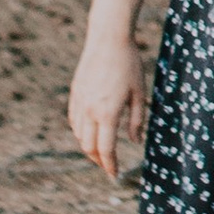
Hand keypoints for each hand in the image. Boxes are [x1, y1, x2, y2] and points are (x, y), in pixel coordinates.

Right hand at [69, 26, 148, 178]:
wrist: (108, 38)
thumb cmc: (129, 64)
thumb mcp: (139, 93)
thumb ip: (136, 120)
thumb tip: (134, 142)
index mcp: (107, 113)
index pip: (106, 149)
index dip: (110, 165)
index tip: (115, 175)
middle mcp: (90, 111)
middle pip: (88, 147)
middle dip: (99, 160)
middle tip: (109, 166)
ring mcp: (80, 102)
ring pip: (79, 135)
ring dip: (89, 147)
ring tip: (102, 150)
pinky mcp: (75, 93)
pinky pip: (74, 121)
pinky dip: (81, 132)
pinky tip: (90, 131)